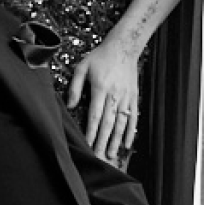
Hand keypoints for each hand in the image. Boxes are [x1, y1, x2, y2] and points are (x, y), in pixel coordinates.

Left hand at [66, 42, 139, 164]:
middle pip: (108, 123)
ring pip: (121, 122)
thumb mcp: (82, 67)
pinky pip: (133, 116)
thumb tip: (70, 105)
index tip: (87, 144)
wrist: (123, 47)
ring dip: (117, 140)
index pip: (95, 115)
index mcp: (100, 88)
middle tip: (99, 156)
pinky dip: (130, 131)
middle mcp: (114, 94)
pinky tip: (128, 143)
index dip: (91, 132)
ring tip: (112, 154)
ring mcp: (125, 96)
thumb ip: (75, 87)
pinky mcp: (133, 97)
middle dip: (103, 141)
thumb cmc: (100, 57)